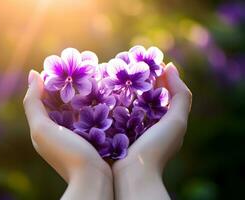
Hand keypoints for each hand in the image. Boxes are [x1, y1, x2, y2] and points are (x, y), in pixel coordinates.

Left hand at [23, 70, 112, 199]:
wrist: (93, 179)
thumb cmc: (66, 153)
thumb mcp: (42, 129)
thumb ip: (33, 103)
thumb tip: (33, 74)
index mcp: (42, 127)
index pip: (42, 97)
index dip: (49, 80)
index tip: (60, 64)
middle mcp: (56, 129)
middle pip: (58, 101)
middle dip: (65, 85)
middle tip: (78, 67)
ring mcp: (72, 134)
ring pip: (73, 107)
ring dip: (79, 93)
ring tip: (90, 76)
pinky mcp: (87, 136)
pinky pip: (86, 116)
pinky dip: (89, 105)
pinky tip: (99, 94)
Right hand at [113, 63, 191, 199]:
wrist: (133, 175)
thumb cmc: (157, 148)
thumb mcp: (176, 121)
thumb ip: (180, 95)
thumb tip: (170, 67)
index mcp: (166, 121)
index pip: (163, 92)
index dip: (157, 76)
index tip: (145, 61)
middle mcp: (150, 124)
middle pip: (145, 96)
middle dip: (138, 81)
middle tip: (125, 65)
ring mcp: (132, 129)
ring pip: (128, 103)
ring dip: (122, 90)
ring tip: (112, 75)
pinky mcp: (117, 133)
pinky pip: (115, 114)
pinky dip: (112, 103)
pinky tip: (103, 93)